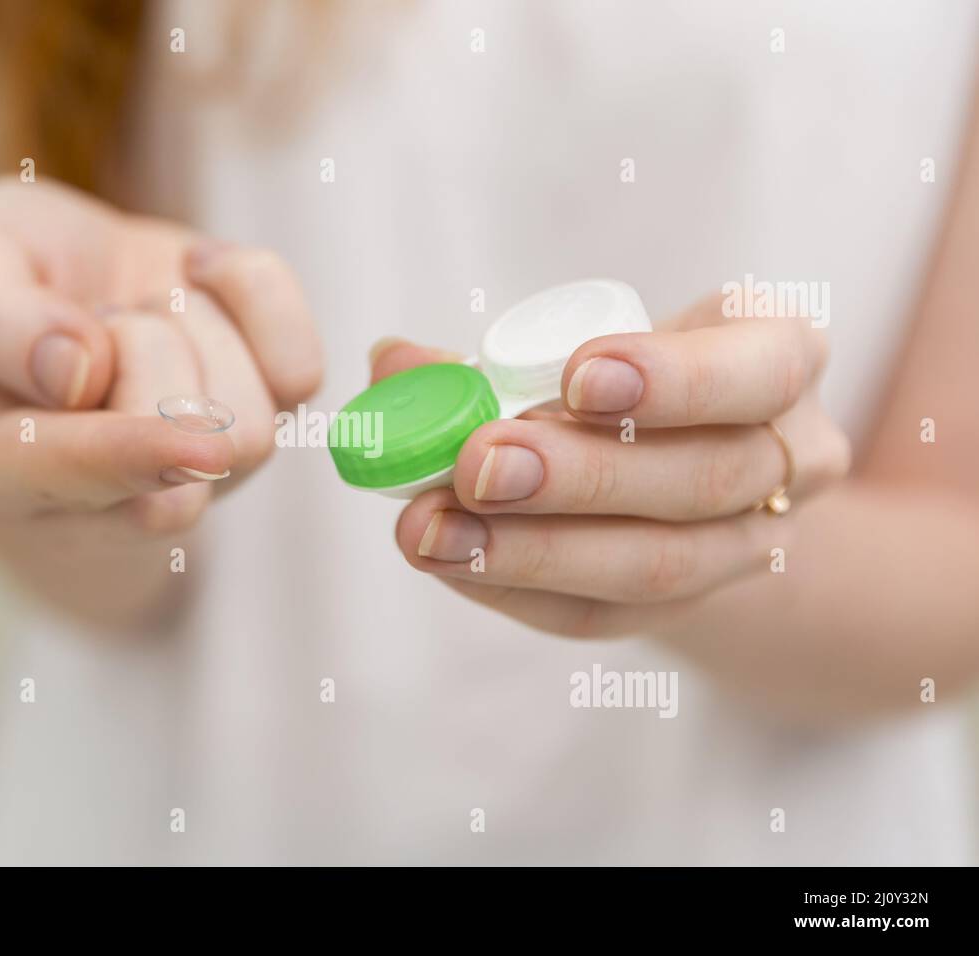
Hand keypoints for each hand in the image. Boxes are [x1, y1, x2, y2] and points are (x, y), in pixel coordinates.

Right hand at [0, 178, 320, 620]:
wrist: (79, 291)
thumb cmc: (10, 285)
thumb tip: (72, 372)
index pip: (72, 478)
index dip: (124, 450)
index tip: (184, 438)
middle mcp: (102, 501)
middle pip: (184, 445)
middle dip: (149, 342)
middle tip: (101, 316)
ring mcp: (195, 479)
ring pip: (250, 420)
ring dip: (196, 326)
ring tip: (140, 314)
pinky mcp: (262, 426)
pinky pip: (299, 369)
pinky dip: (254, 295)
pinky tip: (198, 284)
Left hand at [379, 295, 850, 636]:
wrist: (676, 471)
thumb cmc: (622, 385)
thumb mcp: (578, 347)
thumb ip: (487, 357)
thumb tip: (393, 367)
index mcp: (778, 360)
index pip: (762, 369)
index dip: (676, 379)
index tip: (575, 378)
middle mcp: (788, 460)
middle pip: (703, 480)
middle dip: (580, 475)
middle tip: (475, 462)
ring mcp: (745, 548)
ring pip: (655, 565)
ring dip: (532, 549)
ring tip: (430, 526)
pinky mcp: (681, 609)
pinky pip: (601, 614)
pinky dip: (514, 587)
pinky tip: (447, 559)